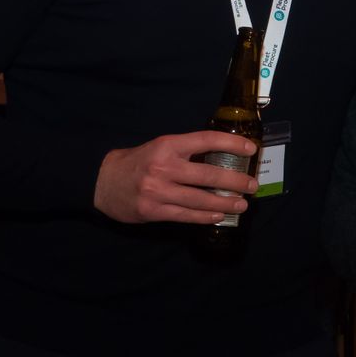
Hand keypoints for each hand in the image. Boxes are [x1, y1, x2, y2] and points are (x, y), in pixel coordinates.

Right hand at [93, 131, 258, 224]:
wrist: (102, 182)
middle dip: (236, 181)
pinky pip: (186, 215)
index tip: (251, 149)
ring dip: (225, 203)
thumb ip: (186, 151)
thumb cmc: (138, 162)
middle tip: (252, 186)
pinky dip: (205, 216)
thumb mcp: (160, 147)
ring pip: (200, 199)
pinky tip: (219, 216)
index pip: (206, 140)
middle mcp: (163, 167)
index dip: (231, 144)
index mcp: (167, 145)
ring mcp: (158, 191)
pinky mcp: (153, 211)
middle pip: (209, 174)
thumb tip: (222, 157)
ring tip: (242, 205)